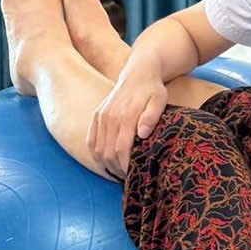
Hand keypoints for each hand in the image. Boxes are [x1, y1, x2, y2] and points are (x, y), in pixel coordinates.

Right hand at [88, 54, 167, 177]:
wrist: (138, 72)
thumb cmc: (153, 90)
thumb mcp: (159, 101)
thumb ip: (151, 117)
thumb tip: (142, 134)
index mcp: (125, 116)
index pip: (122, 149)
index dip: (127, 165)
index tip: (135, 175)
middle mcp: (110, 117)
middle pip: (108, 152)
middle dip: (118, 168)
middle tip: (129, 177)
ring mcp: (101, 116)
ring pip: (98, 148)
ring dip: (106, 163)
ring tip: (120, 171)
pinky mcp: (97, 115)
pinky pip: (91, 139)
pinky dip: (96, 153)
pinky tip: (106, 161)